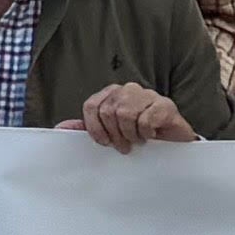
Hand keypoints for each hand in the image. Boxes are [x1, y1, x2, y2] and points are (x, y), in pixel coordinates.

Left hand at [71, 82, 194, 152]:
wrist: (173, 144)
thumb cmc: (139, 137)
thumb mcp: (110, 133)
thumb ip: (87, 128)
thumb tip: (61, 128)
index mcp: (112, 93)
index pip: (91, 106)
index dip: (94, 128)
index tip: (105, 143)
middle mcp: (128, 89)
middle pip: (108, 112)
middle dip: (115, 135)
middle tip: (125, 145)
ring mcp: (148, 95)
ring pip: (126, 114)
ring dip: (131, 135)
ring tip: (139, 140)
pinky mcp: (165, 104)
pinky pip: (146, 120)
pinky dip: (146, 133)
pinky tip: (152, 135)